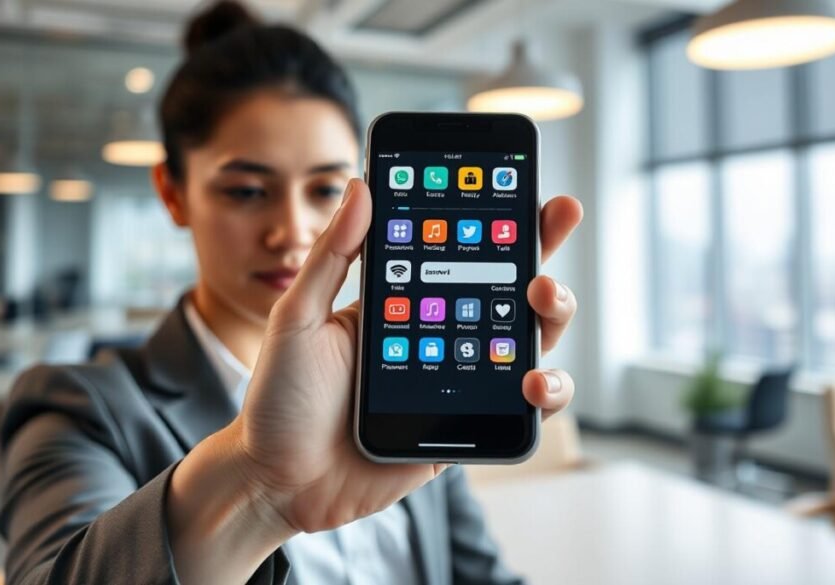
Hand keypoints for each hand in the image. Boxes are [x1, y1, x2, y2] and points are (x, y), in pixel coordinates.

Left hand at [232, 179, 582, 533]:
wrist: (279, 481)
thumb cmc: (280, 398)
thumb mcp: (297, 317)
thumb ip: (331, 255)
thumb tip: (361, 186)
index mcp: (404, 303)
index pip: (460, 251)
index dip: (500, 220)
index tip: (529, 188)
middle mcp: (440, 337)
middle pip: (509, 288)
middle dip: (542, 252)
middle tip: (555, 222)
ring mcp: (459, 383)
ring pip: (529, 343)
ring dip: (554, 316)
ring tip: (543, 301)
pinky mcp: (466, 429)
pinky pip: (521, 408)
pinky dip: (545, 392)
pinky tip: (532, 382)